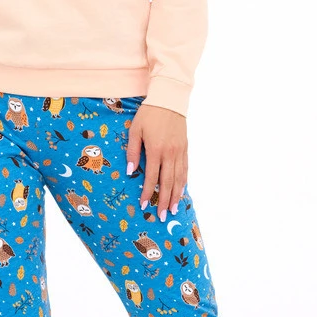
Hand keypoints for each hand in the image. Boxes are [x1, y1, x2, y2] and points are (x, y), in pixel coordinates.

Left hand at [126, 103, 187, 219]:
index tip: (144, 205)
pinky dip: (183, 182)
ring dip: (176, 195)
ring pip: (179, 178)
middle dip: (164, 201)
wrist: (169, 100)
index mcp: (156, 150)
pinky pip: (185, 169)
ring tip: (173, 209)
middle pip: (167, 182)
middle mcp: (170, 153)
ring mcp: (180, 151)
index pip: (152, 177)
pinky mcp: (185, 148)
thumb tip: (131, 172)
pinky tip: (181, 190)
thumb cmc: (148, 115)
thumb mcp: (135, 131)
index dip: (147, 193)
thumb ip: (133, 152)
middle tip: (162, 216)